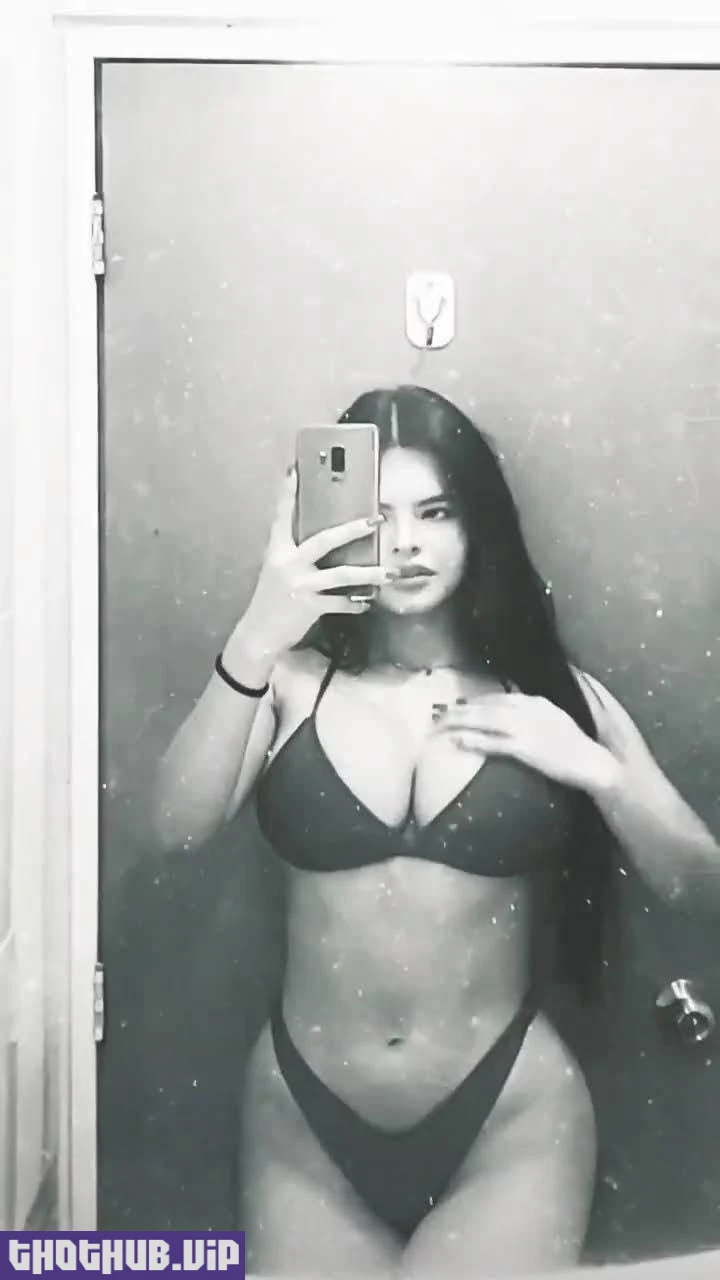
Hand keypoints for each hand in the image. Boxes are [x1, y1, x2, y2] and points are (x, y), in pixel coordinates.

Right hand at [237, 468, 393, 659]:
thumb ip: (296, 556)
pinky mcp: (310, 606)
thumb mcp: (278, 571)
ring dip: (368, 574)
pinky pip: (341, 602)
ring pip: (341, 575)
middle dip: (352, 530)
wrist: (259, 634)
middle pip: (324, 540)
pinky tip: (367, 602)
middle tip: (375, 520)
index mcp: (278, 551)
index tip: (295, 471)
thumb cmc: (271, 600)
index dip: (288, 494)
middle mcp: (288, 564)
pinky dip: (356, 603)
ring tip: (388, 573)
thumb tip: (324, 543)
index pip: (282, 517)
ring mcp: (300, 585)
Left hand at [436, 693, 621, 794]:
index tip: (460, 702)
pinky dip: (476, 741)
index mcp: (536, 702)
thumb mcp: (554, 719)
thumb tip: (515, 706)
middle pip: (487, 705)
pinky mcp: (526, 748)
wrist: (592, 762)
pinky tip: (459, 741)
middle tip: (439, 710)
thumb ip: (534, 711)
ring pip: (485, 720)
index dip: (476, 699)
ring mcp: (526, 729)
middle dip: (461, 707)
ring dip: (460, 720)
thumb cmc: (575, 744)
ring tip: (441, 722)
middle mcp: (528, 710)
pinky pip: (494, 743)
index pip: (499, 696)